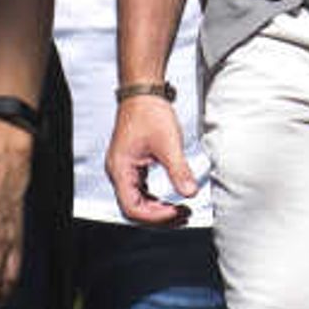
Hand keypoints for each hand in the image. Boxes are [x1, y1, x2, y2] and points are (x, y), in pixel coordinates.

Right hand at [107, 94, 195, 225]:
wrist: (143, 92)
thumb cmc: (150, 112)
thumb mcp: (169, 143)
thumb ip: (179, 170)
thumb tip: (190, 193)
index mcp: (120, 169)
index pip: (133, 207)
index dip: (156, 215)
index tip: (178, 210)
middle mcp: (118, 172)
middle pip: (134, 209)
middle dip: (159, 216)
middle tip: (184, 215)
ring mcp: (124, 169)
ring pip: (137, 201)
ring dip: (158, 209)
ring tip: (181, 211)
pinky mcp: (132, 165)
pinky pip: (141, 191)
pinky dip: (155, 199)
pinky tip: (171, 199)